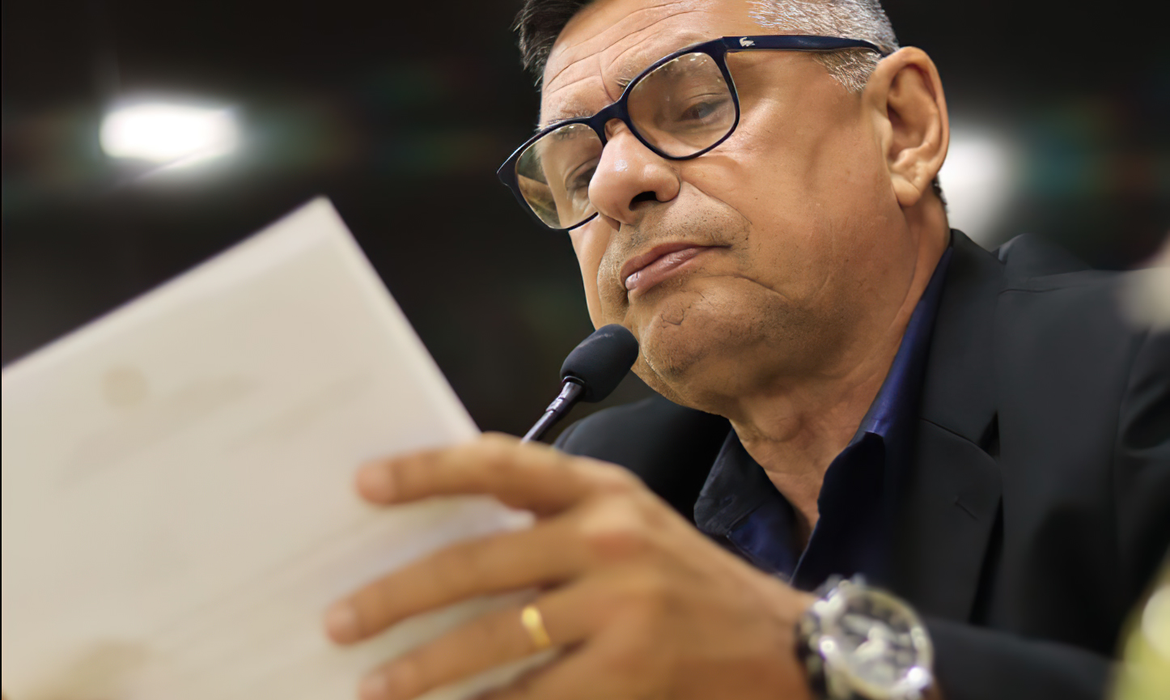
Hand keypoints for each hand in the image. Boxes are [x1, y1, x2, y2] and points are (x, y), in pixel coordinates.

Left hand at [324, 433, 815, 699]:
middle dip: (398, 595)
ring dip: (424, 667)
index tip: (365, 485)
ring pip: (496, 638)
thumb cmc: (683, 579)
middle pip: (480, 562)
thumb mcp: (628, 523)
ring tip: (375, 684)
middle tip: (341, 618)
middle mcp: (612, 537)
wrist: (779, 644)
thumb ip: (553, 518)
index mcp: (604, 490)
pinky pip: (532, 696)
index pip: (502, 464)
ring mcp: (624, 606)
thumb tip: (444, 533)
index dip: (429, 470)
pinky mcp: (632, 670)